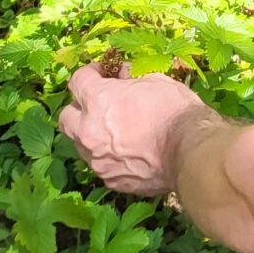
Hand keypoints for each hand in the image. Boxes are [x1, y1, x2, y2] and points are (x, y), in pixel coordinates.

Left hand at [60, 62, 205, 196]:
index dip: (90, 73)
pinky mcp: (108, 179)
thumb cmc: (174, 110)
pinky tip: (129, 150)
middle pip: (66, 117)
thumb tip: (122, 76)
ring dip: (90, 133)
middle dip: (79, 107)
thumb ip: (130, 79)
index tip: (102, 73)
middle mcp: (89, 132)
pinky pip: (99, 163)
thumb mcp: (155, 81)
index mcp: (98, 101)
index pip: (77, 81)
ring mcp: (96, 159)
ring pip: (79, 144)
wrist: (188, 152)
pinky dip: (107, 154)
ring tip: (115, 129)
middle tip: (99, 102)